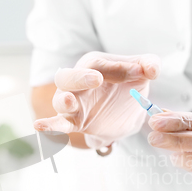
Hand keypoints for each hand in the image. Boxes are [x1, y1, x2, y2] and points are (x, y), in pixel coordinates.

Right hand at [33, 51, 160, 148]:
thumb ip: (149, 65)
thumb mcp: (142, 72)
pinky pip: (59, 124)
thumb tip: (152, 70)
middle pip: (69, 76)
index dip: (115, 67)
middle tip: (96, 79)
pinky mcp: (74, 122)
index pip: (100, 63)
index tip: (135, 72)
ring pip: (61, 100)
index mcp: (95, 65)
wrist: (126, 111)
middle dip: (79, 78)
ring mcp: (74, 103)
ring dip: (64, 102)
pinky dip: (49, 126)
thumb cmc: (130, 83)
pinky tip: (39, 127)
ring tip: (70, 104)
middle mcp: (79, 81)